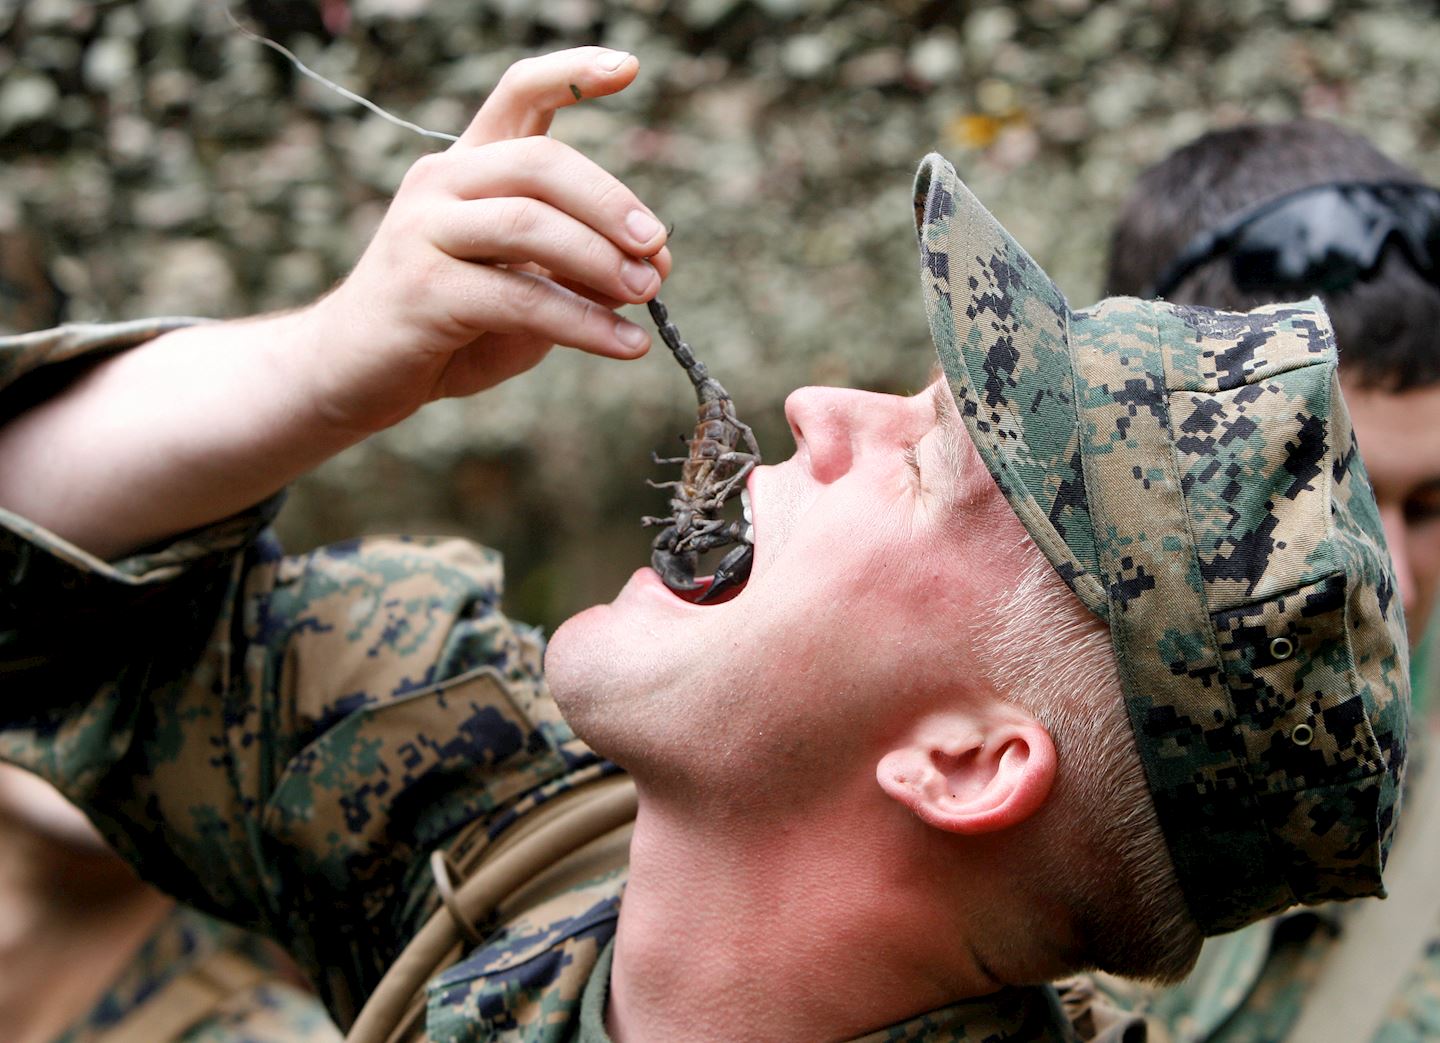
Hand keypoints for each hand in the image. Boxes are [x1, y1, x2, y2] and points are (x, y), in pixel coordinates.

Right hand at [303, 46, 671, 433]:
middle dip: (610, 201)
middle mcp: (440, 183)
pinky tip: (626, 344)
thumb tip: (653, 267)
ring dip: (601, 260)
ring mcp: (423, 231)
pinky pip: (520, 298)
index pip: (518, 95)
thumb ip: (578, 272)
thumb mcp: (525, 292)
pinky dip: (583, 323)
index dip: (572, 73)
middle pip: (539, 162)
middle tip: (657, 246)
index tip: (629, 67)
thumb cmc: (448, 328)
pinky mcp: (422, 290)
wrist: (353, 375)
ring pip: (528, 223)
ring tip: (647, 293)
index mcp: (467, 169)